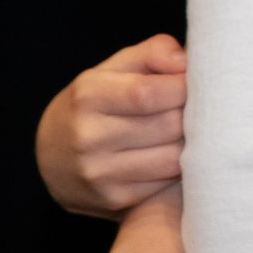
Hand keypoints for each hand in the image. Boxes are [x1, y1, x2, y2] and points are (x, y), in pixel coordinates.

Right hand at [38, 34, 188, 216]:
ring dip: (192, 143)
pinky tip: (176, 155)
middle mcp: (89, 137)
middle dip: (194, 114)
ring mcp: (100, 173)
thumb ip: (151, 53)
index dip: (183, 86)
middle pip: (167, 125)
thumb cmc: (93, 104)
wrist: (51, 157)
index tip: (195, 83)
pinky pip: (165, 182)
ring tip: (192, 130)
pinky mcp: (114, 199)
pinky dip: (179, 168)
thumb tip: (185, 61)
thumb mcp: (112, 69)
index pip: (149, 93)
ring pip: (173, 158)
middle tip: (201, 107)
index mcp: (88, 96)